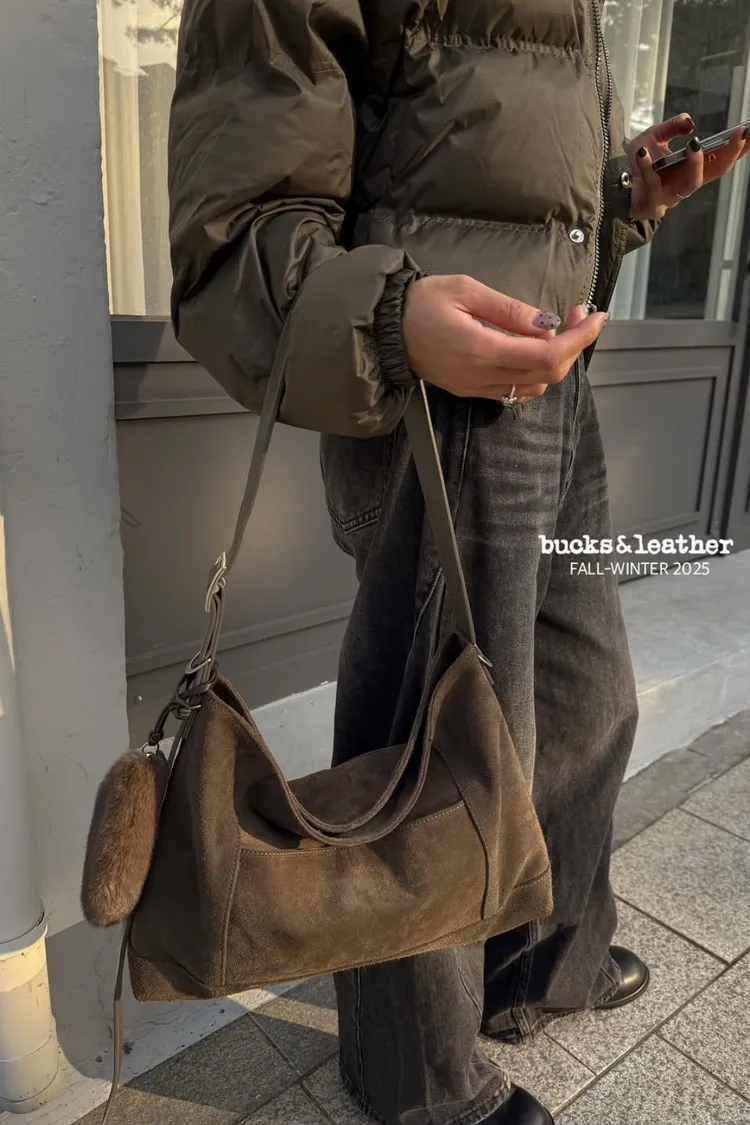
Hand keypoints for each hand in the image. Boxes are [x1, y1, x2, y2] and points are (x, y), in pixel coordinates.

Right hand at [402, 275, 606, 404]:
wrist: (384, 330)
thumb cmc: (421, 302)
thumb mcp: (466, 290)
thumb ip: (510, 310)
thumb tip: (548, 322)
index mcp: (482, 349)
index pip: (546, 354)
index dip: (578, 338)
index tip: (596, 316)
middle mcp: (482, 376)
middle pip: (547, 374)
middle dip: (572, 345)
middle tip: (579, 314)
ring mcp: (476, 388)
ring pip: (534, 387)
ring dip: (556, 360)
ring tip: (559, 327)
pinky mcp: (471, 390)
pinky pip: (516, 390)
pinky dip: (536, 371)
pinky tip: (535, 346)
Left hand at [628, 113, 749, 220]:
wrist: (606, 182)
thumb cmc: (632, 163)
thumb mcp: (652, 137)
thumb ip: (671, 128)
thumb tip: (690, 122)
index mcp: (688, 168)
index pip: (719, 158)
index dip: (737, 147)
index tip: (749, 131)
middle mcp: (683, 184)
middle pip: (714, 172)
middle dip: (729, 153)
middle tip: (738, 135)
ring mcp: (669, 197)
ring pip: (691, 184)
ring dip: (695, 163)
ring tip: (695, 144)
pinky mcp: (651, 206)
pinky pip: (654, 187)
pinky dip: (648, 168)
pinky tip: (642, 154)